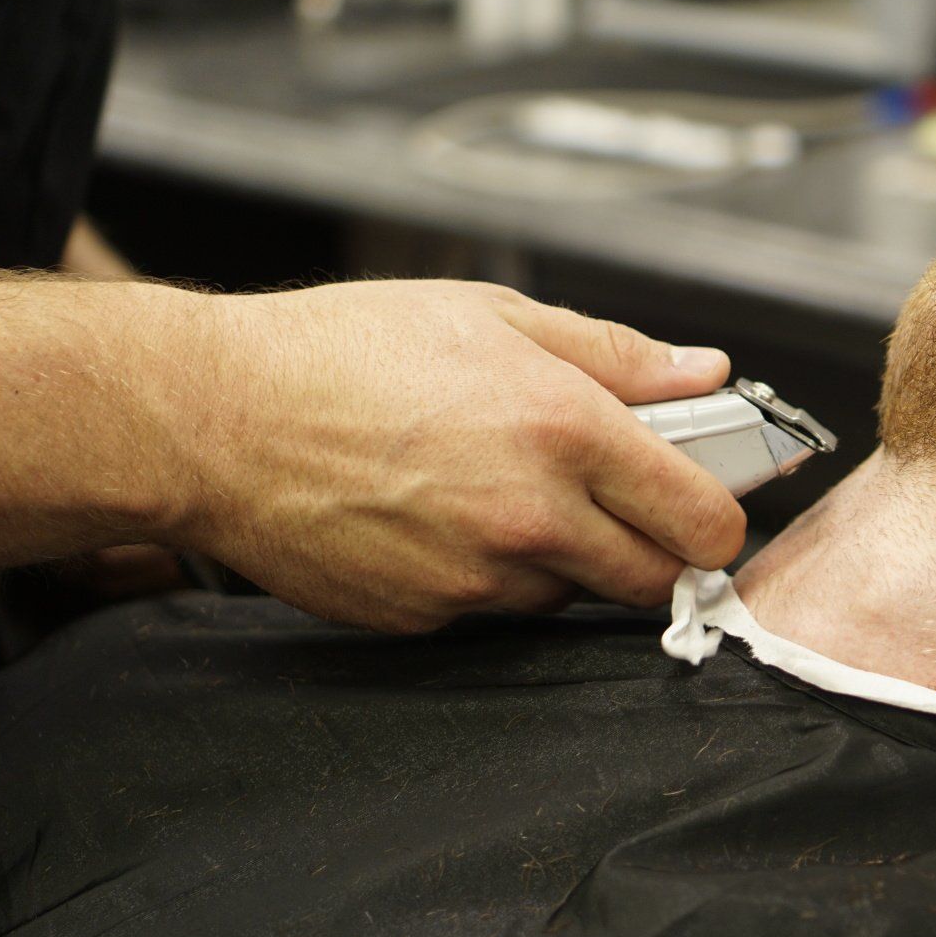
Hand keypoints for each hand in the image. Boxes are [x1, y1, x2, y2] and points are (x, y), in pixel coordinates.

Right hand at [170, 280, 744, 631]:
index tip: (708, 504)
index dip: (719, 516)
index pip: (705, 520)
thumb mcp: (495, 317)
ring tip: (500, 491)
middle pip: (656, 581)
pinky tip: (442, 520)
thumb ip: (618, 356)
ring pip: (571, 596)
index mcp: (566, 431)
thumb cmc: (347, 352)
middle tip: (621, 507)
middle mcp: (532, 519)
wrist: (216, 420)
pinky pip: (495, 611)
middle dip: (656, 550)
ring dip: (566, 560)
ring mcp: (476, 580)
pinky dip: (490, 577)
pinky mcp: (427, 619)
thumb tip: (708, 375)